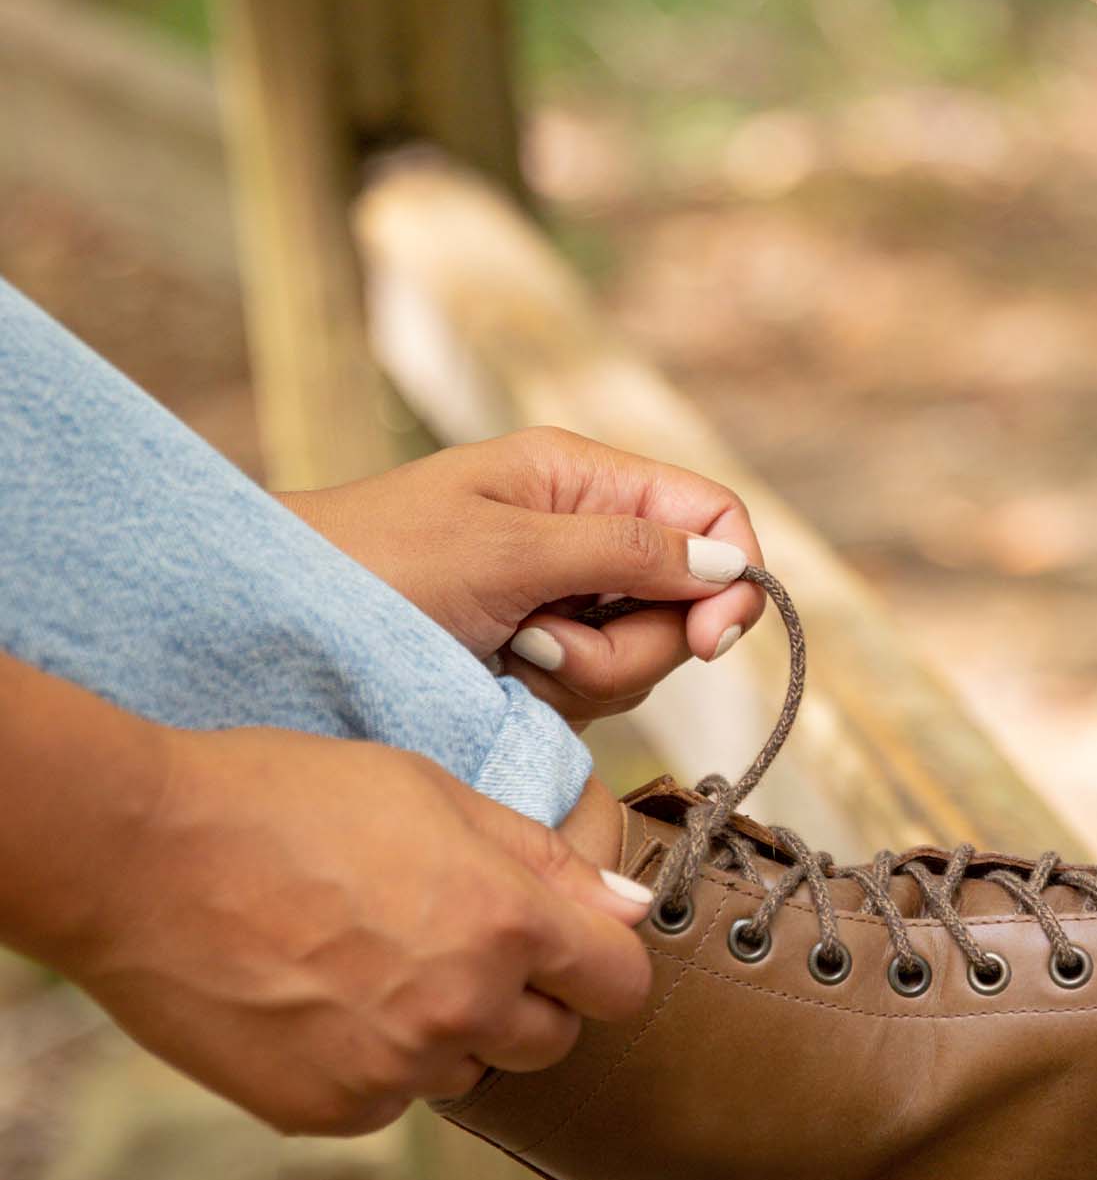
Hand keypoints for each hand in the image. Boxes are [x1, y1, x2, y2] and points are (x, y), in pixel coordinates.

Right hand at [61, 726, 654, 1135]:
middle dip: (523, 1000)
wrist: (139, 856)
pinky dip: (370, 1064)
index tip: (570, 950)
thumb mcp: (434, 793)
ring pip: (467, 1071)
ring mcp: (397, 1069)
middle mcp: (465, 1009)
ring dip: (444, 1034)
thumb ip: (544, 861)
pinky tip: (318, 1001)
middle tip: (447, 943)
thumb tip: (628, 909)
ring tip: (366, 963)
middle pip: (552, 1039)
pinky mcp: (332, 1110)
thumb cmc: (282, 802)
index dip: (599, 963)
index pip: (622, 984)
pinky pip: (390, 1100)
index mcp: (507, 924)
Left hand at [278, 428, 766, 728]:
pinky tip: (497, 682)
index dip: (732, 576)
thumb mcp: (508, 549)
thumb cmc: (375, 564)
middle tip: (545, 643)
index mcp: (580, 479)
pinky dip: (555, 700)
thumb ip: (625, 552)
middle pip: (686, 603)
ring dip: (584, 676)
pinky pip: (598, 696)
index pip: (709, 513)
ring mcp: (566, 604)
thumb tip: (730, 564)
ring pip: (645, 661)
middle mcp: (584, 537)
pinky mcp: (542, 663)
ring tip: (505, 656)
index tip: (712, 641)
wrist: (280, 627)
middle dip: (633, 643)